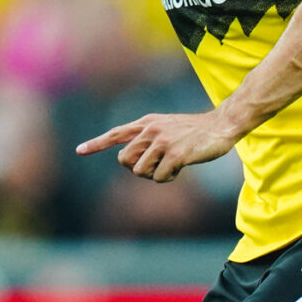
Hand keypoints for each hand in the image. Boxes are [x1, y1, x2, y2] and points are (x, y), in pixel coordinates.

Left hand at [77, 109, 241, 182]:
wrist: (221, 125)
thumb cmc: (195, 131)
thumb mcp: (167, 128)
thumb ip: (148, 139)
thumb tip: (131, 161)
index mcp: (147, 123)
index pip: (116, 133)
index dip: (97, 143)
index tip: (79, 150)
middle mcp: (150, 130)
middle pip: (125, 161)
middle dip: (138, 170)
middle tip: (157, 167)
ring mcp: (162, 141)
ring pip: (140, 171)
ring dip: (155, 175)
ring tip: (172, 165)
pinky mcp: (175, 154)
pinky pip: (159, 177)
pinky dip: (168, 178)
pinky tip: (181, 168)